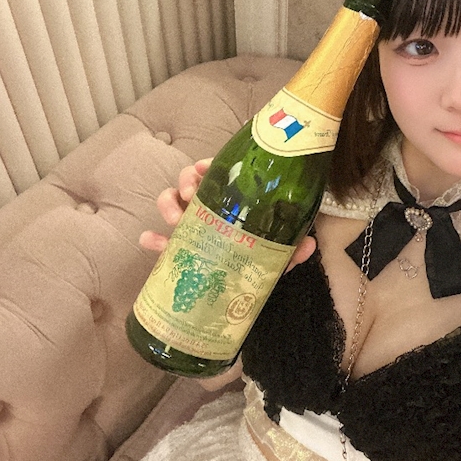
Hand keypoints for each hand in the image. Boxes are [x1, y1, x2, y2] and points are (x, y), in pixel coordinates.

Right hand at [139, 158, 316, 269]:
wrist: (240, 294)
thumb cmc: (258, 261)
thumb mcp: (276, 254)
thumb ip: (291, 250)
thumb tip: (310, 245)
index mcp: (232, 201)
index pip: (217, 172)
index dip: (206, 166)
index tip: (203, 168)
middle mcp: (208, 208)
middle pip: (189, 182)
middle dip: (185, 183)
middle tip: (191, 194)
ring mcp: (190, 226)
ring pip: (170, 203)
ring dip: (168, 205)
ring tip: (175, 219)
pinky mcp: (176, 248)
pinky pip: (160, 240)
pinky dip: (153, 239)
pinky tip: (150, 240)